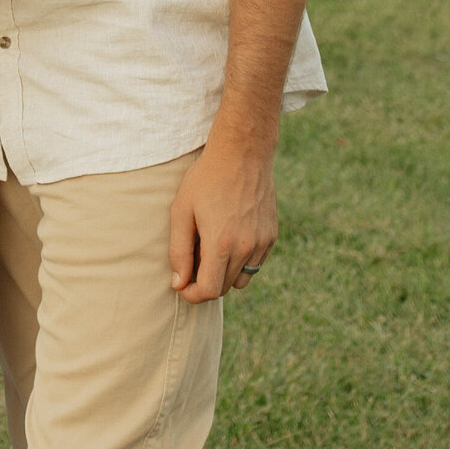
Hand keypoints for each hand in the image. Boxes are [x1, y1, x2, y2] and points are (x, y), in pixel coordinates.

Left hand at [168, 136, 277, 303]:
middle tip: (192, 260)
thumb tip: (178, 283)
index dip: (193, 294)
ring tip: (211, 249)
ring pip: (241, 279)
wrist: (242, 154)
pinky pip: (254, 263)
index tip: (183, 286)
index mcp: (221, 244)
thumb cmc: (205, 180)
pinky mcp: (271, 236)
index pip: (210, 291)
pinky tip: (228, 237)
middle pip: (224, 287)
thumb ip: (179, 251)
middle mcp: (246, 248)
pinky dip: (240, 261)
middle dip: (206, 282)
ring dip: (224, 274)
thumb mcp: (182, 212)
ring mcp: (262, 242)